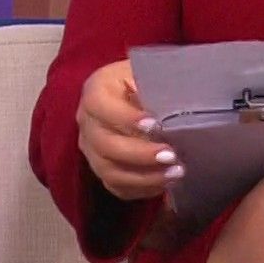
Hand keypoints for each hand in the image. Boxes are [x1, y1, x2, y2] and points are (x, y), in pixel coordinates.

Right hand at [76, 59, 179, 201]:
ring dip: (143, 177)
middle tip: (172, 156)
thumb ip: (158, 86)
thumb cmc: (153, 79)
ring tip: (175, 174)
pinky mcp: (101, 167)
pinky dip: (140, 189)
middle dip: (140, 154)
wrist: (145, 92)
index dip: (125, 118)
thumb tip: (174, 109)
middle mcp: (87, 120)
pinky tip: (165, 184)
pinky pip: (115, 186)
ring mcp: (91, 147)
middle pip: (104, 144)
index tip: (155, 125)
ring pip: (108, 170)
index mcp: (96, 89)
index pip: (101, 106)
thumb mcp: (154, 73)